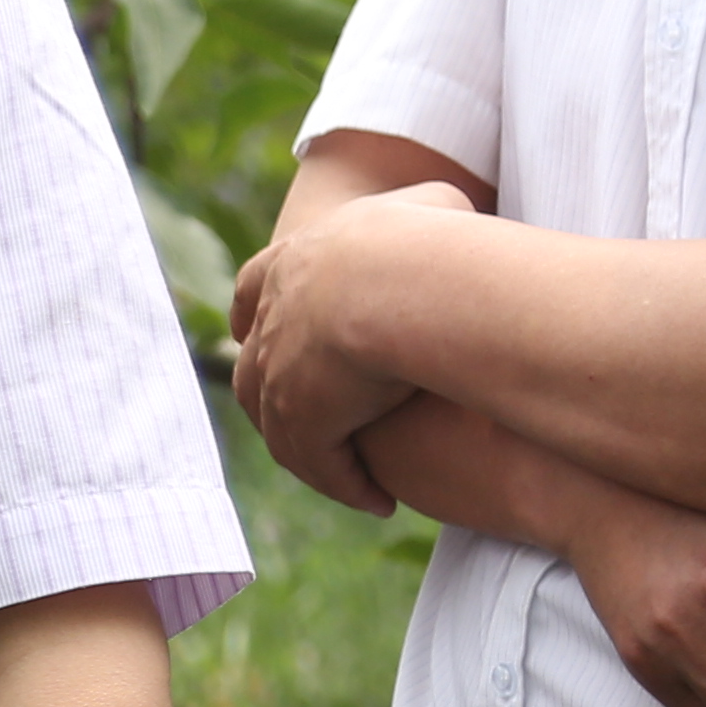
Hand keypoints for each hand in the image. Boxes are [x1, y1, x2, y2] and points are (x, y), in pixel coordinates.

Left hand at [225, 178, 474, 510]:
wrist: (401, 283)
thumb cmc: (431, 240)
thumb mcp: (435, 207)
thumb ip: (432, 210)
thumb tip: (458, 210)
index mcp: (295, 262)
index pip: (254, 284)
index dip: (253, 305)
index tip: (247, 323)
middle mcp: (274, 318)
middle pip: (253, 358)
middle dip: (266, 381)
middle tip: (287, 405)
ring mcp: (279, 371)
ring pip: (276, 419)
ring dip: (306, 446)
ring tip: (338, 469)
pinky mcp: (300, 418)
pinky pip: (317, 462)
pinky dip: (342, 481)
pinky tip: (373, 499)